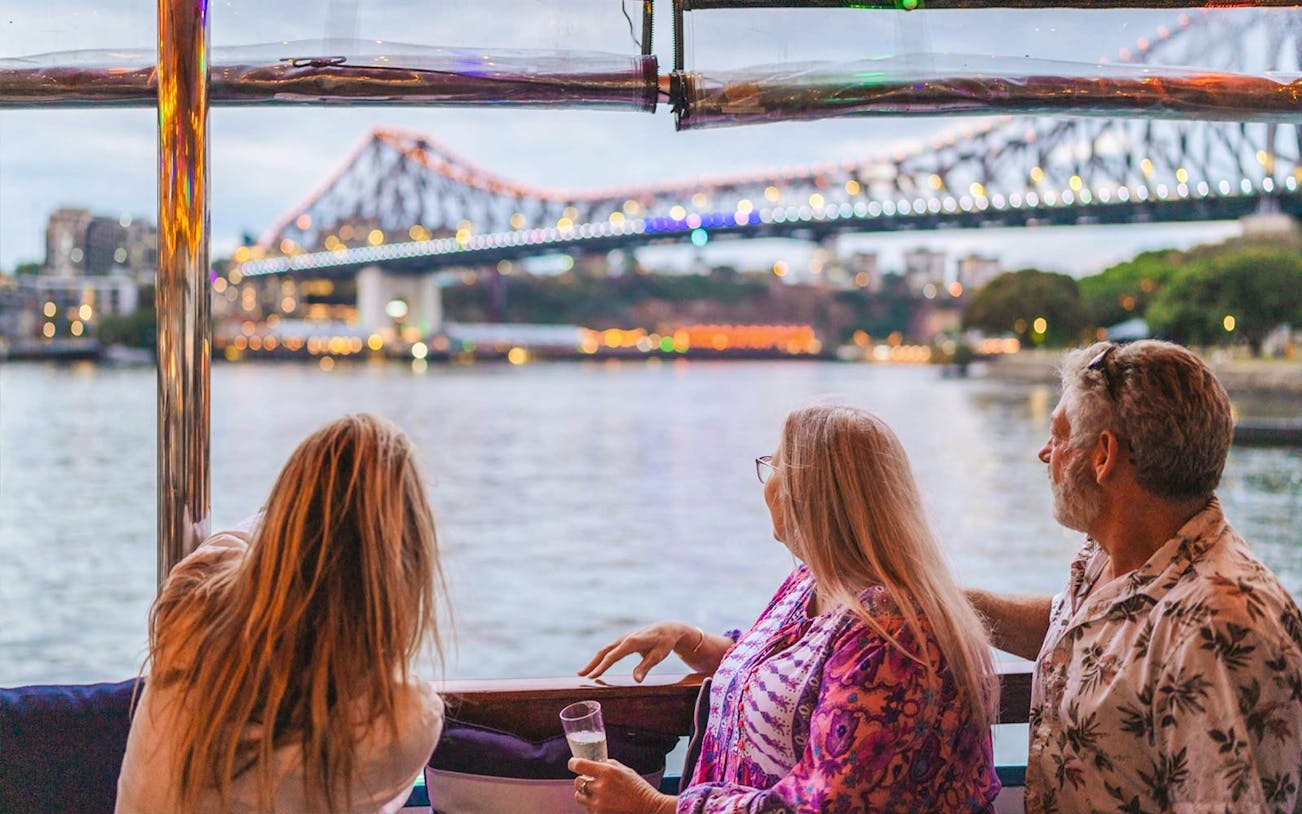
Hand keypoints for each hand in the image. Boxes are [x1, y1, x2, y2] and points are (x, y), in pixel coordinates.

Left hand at [570, 757, 675, 813]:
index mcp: (607, 772)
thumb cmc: (639, 789)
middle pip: (577, 782)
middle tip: (589, 781)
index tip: (573, 764)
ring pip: (579, 797)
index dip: (573, 763)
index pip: (579, 765)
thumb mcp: (626, 770)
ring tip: (597, 794)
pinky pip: (587, 809)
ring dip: (585, 794)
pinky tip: (605, 804)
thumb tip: (595, 763)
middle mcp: (600, 788)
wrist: (649, 809)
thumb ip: (608, 765)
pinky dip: (592, 806)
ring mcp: (598, 804)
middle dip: (582, 780)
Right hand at [579, 621, 697, 681]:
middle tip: (580, 675)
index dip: (601, 667)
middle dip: (592, 663)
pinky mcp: (625, 640)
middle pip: (604, 651)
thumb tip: (636, 680)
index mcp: (632, 642)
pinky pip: (610, 649)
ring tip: (583, 673)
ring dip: (594, 661)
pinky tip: (597, 665)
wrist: (668, 628)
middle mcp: (625, 638)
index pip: (612, 656)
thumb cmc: (664, 642)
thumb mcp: (658, 656)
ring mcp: (624, 638)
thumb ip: (646, 667)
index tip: (591, 676)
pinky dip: (601, 657)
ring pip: (605, 650)